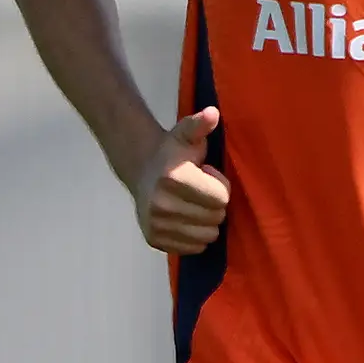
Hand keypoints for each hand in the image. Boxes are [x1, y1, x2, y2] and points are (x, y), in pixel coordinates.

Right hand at [132, 106, 230, 254]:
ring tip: (192, 203)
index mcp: (173, 179)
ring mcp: (157, 225)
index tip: (205, 175)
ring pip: (208, 237)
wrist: (142, 170)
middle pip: (216, 218)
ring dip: (206, 221)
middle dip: (214, 204)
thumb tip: (213, 113)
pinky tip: (185, 218)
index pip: (221, 198)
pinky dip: (195, 236)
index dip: (219, 185)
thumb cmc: (173, 153)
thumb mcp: (187, 134)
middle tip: (198, 191)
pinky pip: (193, 249)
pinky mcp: (155, 240)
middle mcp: (162, 205)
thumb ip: (200, 124)